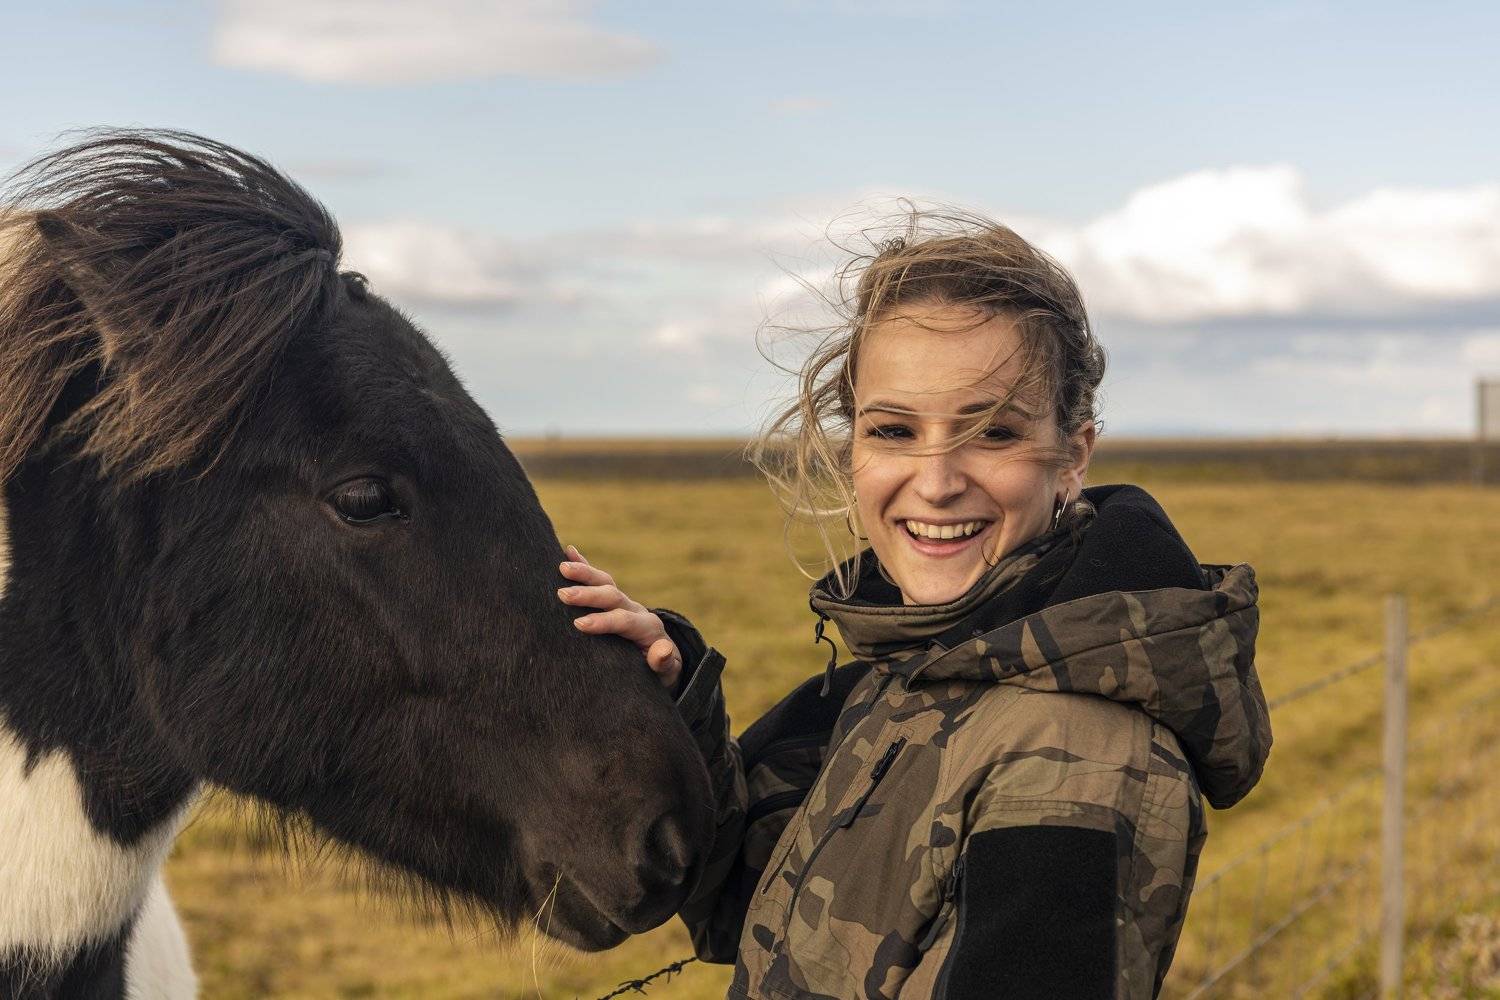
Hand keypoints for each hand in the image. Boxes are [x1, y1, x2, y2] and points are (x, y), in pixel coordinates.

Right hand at [557, 545, 682, 689]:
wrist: (664, 659)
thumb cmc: (661, 670)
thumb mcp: (667, 671)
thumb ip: (664, 662)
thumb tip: (663, 650)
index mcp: (646, 628)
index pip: (624, 620)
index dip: (603, 621)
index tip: (579, 624)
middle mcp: (635, 610)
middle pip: (612, 596)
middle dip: (588, 595)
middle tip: (563, 595)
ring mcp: (624, 602)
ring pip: (605, 582)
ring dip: (585, 573)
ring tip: (562, 567)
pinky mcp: (614, 600)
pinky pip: (600, 579)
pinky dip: (585, 564)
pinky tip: (569, 550)